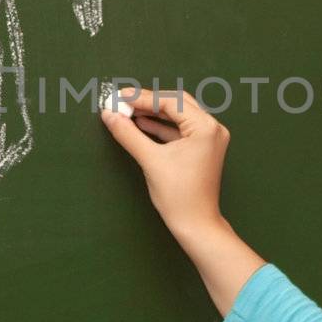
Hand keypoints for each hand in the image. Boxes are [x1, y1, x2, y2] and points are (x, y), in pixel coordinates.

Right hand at [100, 85, 230, 237]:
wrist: (195, 224)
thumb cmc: (179, 196)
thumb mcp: (150, 160)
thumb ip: (128, 134)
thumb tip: (109, 115)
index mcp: (206, 128)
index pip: (171, 102)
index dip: (143, 98)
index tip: (120, 96)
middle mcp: (212, 129)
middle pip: (177, 104)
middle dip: (148, 102)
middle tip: (123, 100)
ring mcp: (209, 138)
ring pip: (178, 116)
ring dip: (153, 113)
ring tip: (128, 111)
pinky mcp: (202, 149)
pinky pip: (180, 130)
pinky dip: (161, 127)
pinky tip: (141, 124)